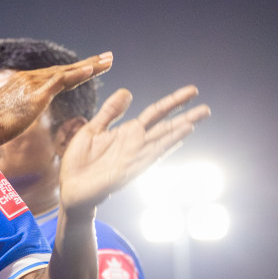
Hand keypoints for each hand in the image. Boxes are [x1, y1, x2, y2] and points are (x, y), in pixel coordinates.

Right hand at [0, 53, 114, 147]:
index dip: (76, 71)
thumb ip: (18, 110)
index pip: (56, 75)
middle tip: (108, 57)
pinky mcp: (37, 94)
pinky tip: (91, 71)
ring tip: (108, 61)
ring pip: (67, 71)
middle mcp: (31, 79)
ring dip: (90, 66)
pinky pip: (61, 81)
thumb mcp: (8, 114)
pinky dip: (77, 75)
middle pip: (66, 69)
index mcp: (26, 83)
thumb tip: (18, 115)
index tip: (91, 68)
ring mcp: (34, 84)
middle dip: (88, 64)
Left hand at [58, 85, 210, 214]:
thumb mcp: (93, 129)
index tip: (193, 91)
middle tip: (207, 108)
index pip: (156, 112)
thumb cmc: (80, 161)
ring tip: (197, 119)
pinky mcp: (130, 168)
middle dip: (186, 116)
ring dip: (180, 130)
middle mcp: (136, 143)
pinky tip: (179, 136)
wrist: (70, 187)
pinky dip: (166, 144)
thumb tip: (127, 91)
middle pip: (166, 126)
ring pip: (163, 140)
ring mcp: (135, 156)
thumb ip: (110, 111)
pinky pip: (151, 154)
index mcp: (128, 132)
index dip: (173, 101)